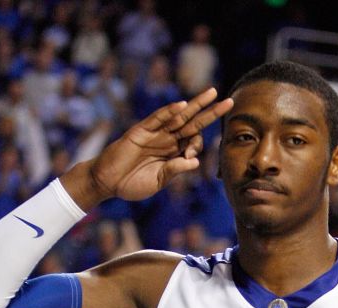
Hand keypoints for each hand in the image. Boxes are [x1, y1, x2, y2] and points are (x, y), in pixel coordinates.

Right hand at [87, 88, 232, 202]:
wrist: (108, 182)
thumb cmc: (132, 184)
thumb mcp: (158, 181)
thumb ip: (175, 170)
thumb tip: (194, 161)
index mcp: (172, 153)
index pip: (193, 142)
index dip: (198, 145)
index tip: (191, 156)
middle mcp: (167, 140)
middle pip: (193, 122)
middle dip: (210, 112)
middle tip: (230, 101)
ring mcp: (155, 133)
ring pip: (179, 115)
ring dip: (196, 104)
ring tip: (212, 93)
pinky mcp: (140, 131)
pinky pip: (157, 119)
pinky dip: (169, 112)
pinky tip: (182, 106)